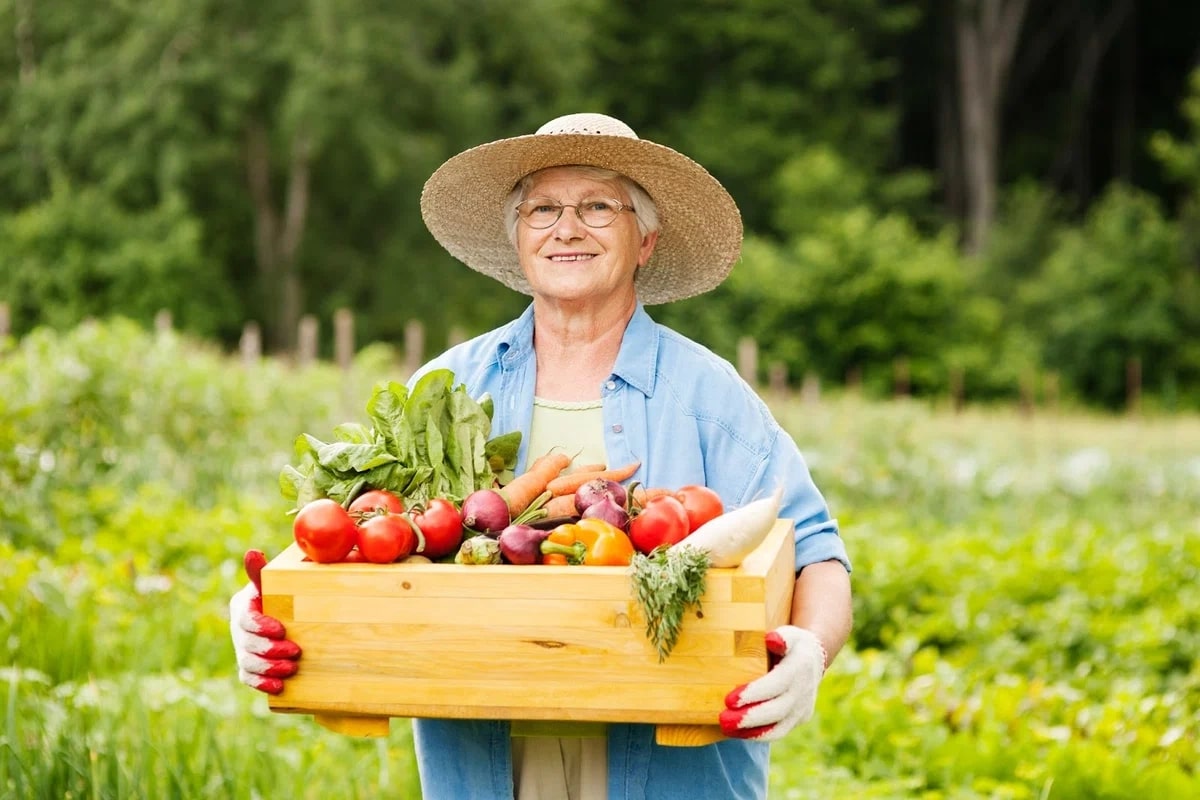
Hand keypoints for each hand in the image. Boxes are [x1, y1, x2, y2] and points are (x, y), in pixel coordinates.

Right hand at [229, 549, 300, 694]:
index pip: (245, 619)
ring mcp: (242, 649)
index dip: (261, 626)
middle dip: (270, 650)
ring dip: (269, 668)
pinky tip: (279, 686)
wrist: (289, 615)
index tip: (281, 630)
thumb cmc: (281, 594)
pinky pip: (249, 678)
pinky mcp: (248, 666)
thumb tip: (252, 552)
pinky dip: (262, 683)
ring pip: (248, 663)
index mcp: (242, 606)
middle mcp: (239, 629)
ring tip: (291, 669)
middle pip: (247, 644)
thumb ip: (261, 572)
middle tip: (296, 651)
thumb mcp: (273, 583)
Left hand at [719, 625, 824, 740]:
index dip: (753, 694)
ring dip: (751, 731)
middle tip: (723, 719)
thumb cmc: (793, 644)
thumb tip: (772, 639)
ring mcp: (802, 708)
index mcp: (799, 668)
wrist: (814, 659)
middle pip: (776, 710)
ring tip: (726, 728)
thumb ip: (782, 637)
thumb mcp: (791, 634)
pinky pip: (778, 732)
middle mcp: (803, 691)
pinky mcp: (798, 720)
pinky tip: (737, 733)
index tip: (729, 699)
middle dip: (749, 717)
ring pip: (778, 727)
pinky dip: (757, 735)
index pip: (776, 685)